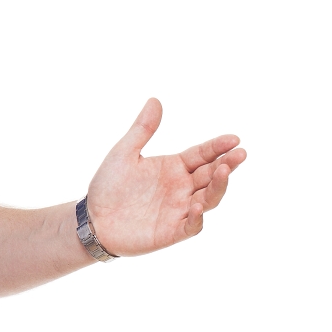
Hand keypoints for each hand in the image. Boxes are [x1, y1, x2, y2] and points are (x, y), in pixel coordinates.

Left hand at [85, 98, 245, 256]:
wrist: (92, 219)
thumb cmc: (108, 186)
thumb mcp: (124, 153)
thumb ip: (142, 129)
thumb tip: (155, 99)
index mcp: (174, 167)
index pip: (202, 155)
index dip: (218, 147)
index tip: (234, 139)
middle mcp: (182, 187)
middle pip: (211, 175)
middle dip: (227, 164)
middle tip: (240, 153)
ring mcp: (179, 210)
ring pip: (208, 198)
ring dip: (218, 186)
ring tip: (223, 172)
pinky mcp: (171, 231)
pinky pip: (192, 225)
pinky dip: (197, 217)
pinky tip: (197, 205)